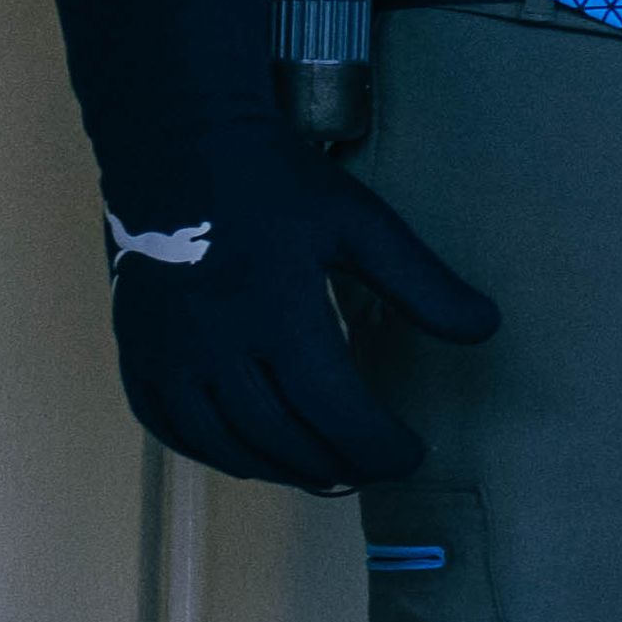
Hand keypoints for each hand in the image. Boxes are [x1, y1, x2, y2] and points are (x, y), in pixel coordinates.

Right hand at [49, 0, 487, 489]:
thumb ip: (423, 284)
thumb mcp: (362, 225)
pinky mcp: (135, 352)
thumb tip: (486, 329)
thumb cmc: (277, 184)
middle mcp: (214, 347)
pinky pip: (166, 426)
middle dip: (336, 464)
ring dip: (279, 470)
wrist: (177, 147)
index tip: (411, 454)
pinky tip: (249, 456)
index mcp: (277, 315)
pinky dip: (211, 453)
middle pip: (282, 438)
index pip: (334, 411)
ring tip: (325, 474)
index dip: (377, 446)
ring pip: (224, 444)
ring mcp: (166, 355)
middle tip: (373, 470)